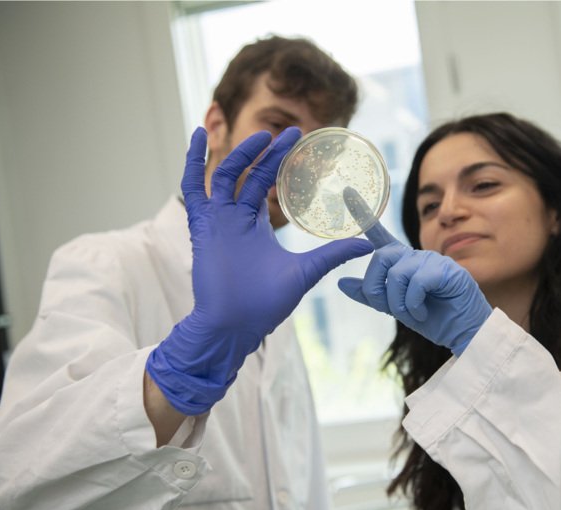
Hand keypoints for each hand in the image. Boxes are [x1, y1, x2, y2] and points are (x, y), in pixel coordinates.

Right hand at [146, 127, 372, 414]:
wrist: (236, 326)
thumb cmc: (265, 304)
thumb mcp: (306, 272)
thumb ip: (332, 254)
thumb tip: (369, 245)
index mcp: (256, 224)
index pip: (266, 181)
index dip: (279, 160)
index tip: (298, 139)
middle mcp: (235, 217)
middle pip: (250, 173)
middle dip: (268, 152)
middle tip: (291, 132)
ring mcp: (217, 220)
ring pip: (224, 175)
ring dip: (240, 153)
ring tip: (262, 136)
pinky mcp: (201, 227)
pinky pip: (191, 188)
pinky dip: (191, 162)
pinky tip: (195, 137)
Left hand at [338, 189, 491, 355]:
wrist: (461, 333)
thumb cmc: (432, 318)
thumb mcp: (394, 307)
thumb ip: (370, 294)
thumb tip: (341, 282)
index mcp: (402, 262)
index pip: (380, 236)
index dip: (364, 215)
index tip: (348, 193)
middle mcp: (415, 256)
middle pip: (381, 258)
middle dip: (377, 287)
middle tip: (390, 308)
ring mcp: (432, 260)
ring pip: (398, 273)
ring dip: (399, 302)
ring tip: (413, 313)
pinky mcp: (447, 270)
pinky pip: (417, 281)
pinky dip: (414, 303)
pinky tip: (423, 312)